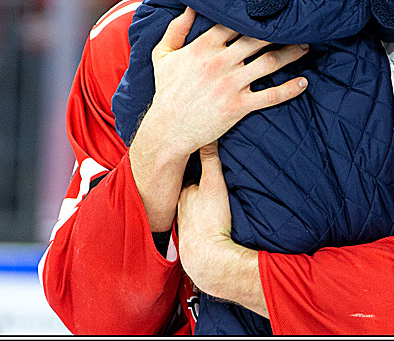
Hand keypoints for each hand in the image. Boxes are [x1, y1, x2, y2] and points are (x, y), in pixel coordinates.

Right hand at [130, 7, 308, 230]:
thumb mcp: (163, 55)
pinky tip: (303, 83)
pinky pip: (270, 95)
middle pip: (258, 38)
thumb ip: (176, 29)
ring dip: (291, 53)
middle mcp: (220, 62)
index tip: (270, 8)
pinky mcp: (238, 106)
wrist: (167, 130)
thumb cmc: (166, 91)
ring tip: (305, 47)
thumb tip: (189, 7)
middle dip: (279, 30)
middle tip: (297, 25)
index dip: (254, 14)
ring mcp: (230, 84)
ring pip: (269, 63)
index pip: (234, 22)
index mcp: (203, 46)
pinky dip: (289, 89)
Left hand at [177, 143, 267, 316]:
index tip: (200, 161)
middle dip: (195, 189)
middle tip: (207, 184)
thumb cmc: (211, 219)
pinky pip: (195, 227)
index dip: (195, 169)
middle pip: (188, 194)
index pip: (187, 176)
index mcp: (183, 194)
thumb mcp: (213, 183)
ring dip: (198, 207)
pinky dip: (200, 223)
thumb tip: (206, 135)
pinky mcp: (192, 242)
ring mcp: (185, 227)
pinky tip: (208, 225)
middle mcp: (179, 210)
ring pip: (190, 211)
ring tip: (210, 204)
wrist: (209, 258)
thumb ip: (210, 160)